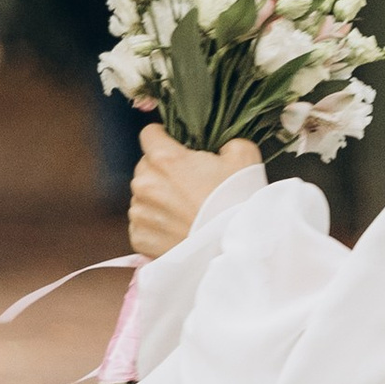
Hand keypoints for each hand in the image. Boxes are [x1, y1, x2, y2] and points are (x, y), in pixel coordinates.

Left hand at [129, 124, 261, 259]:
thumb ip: (227, 142)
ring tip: (184, 210)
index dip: (163, 137)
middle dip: (162, 170)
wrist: (232, 249)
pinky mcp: (140, 238)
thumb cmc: (237, 201)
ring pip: (142, 196)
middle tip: (188, 183)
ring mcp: (140, 213)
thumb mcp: (244, 157)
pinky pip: (142, 224)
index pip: (149, 134)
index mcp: (165, 160)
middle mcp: (145, 184)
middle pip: (145, 166)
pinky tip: (177, 228)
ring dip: (158, 198)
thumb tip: (222, 147)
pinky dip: (155, 224)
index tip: (175, 145)